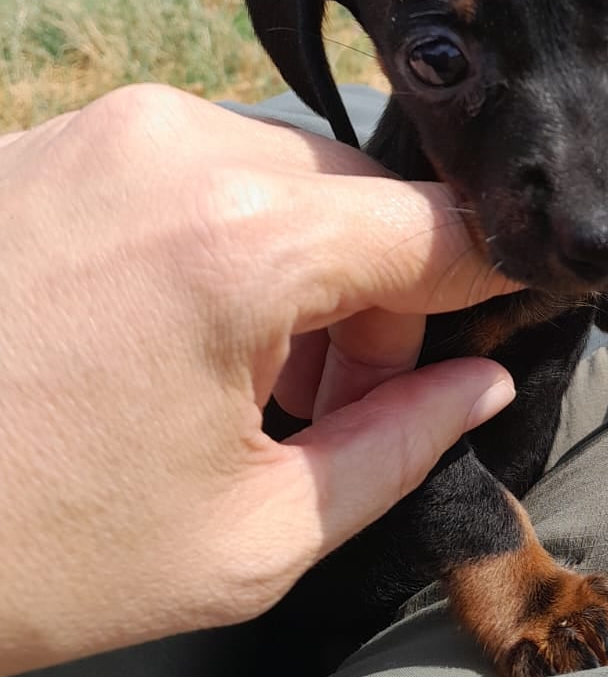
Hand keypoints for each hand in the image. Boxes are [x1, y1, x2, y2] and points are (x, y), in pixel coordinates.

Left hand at [0, 84, 519, 676]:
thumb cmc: (25, 549)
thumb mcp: (246, 537)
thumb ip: (397, 446)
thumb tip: (480, 382)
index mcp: (243, 241)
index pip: (442, 227)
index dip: (489, 284)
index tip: (493, 336)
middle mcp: (178, 145)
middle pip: (363, 196)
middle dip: (380, 295)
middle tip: (337, 403)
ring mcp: (102, 127)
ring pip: (281, 174)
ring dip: (301, 266)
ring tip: (243, 383)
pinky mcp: (47, 137)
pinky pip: (189, 166)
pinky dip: (218, 238)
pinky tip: (166, 338)